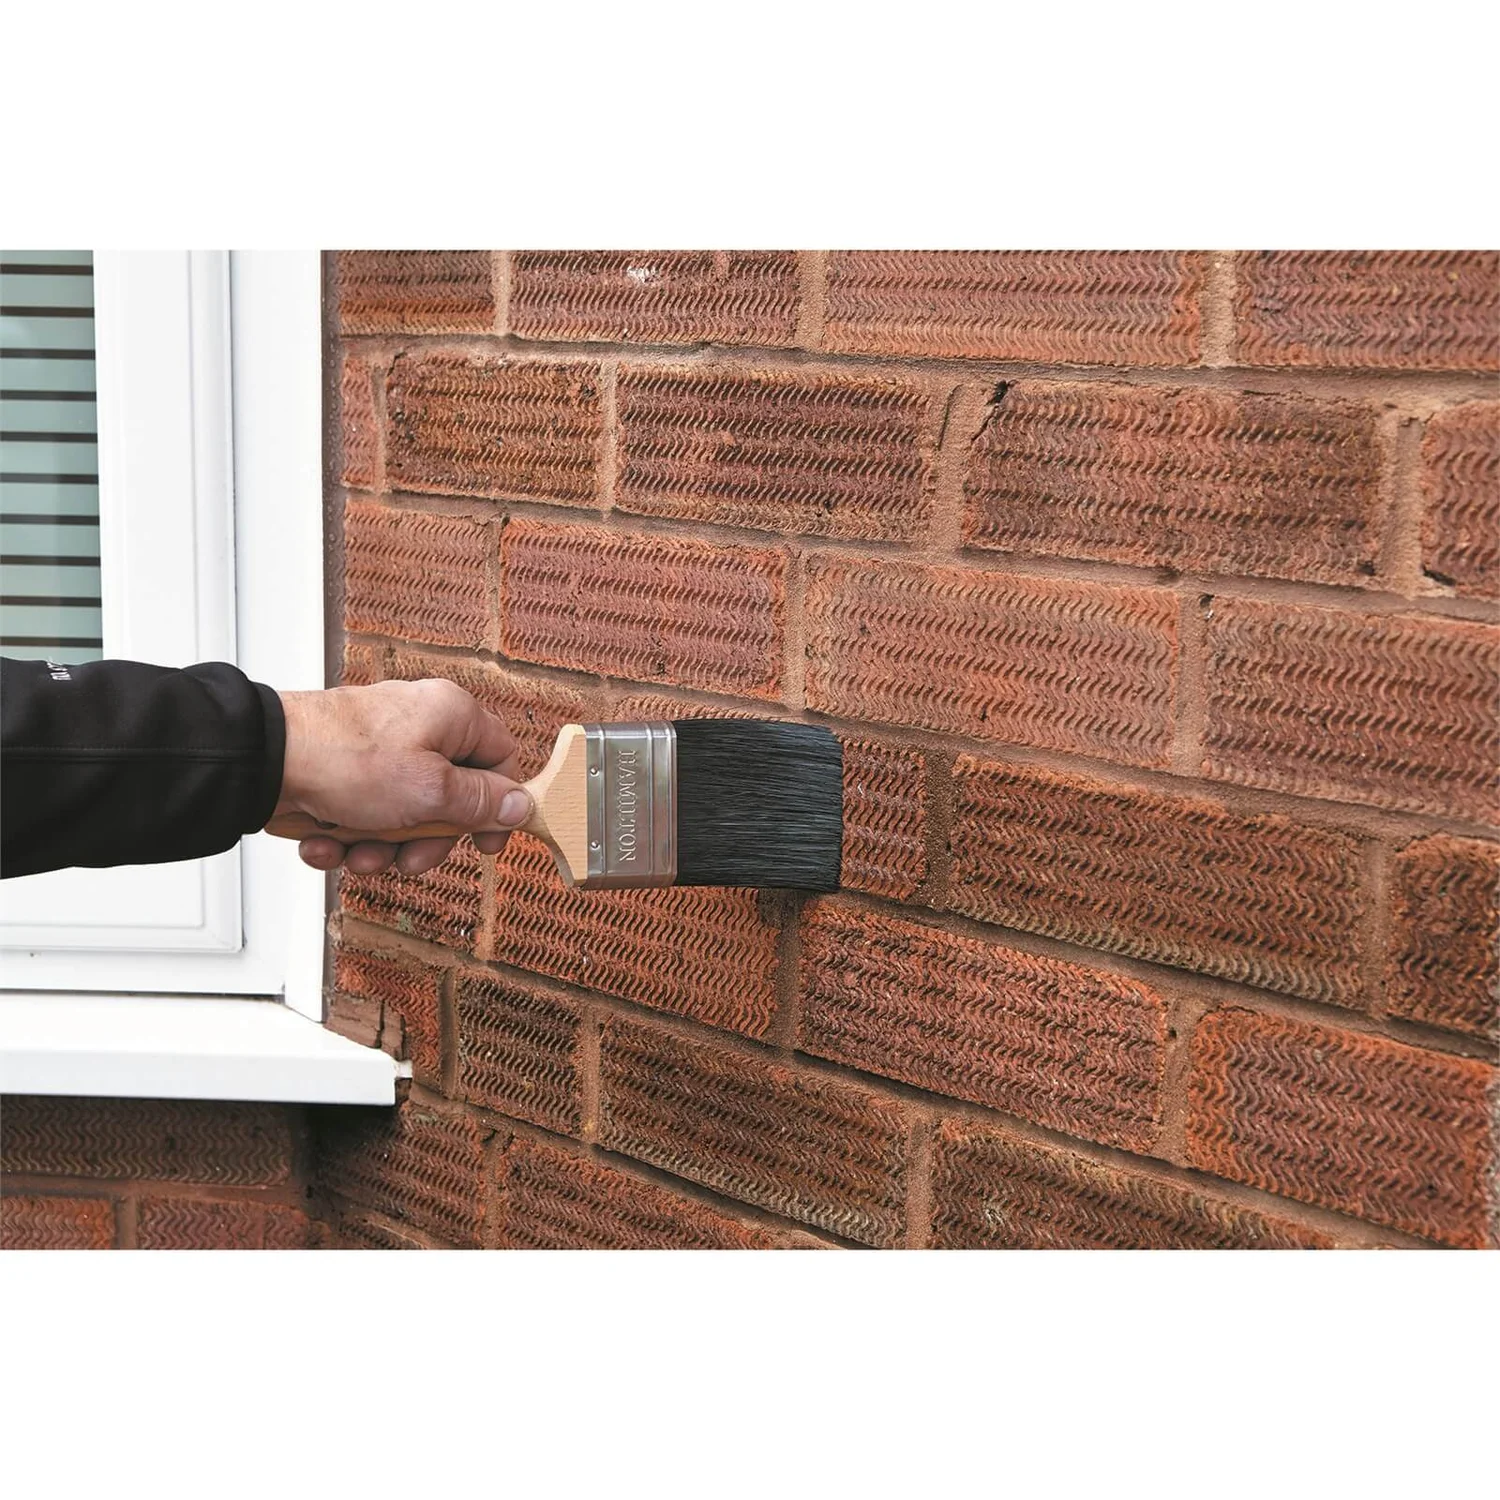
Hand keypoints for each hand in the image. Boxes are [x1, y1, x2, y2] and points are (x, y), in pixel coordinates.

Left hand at [272, 679, 531, 875]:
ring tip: (355, 851)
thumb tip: (522, 805)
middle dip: (425, 839)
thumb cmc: (346, 761)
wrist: (263, 761)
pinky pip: (365, 813)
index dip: (499, 806)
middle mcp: (419, 726)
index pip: (501, 758)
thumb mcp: (431, 792)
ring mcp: (380, 749)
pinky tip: (324, 840)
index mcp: (451, 716)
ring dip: (381, 846)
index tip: (487, 843)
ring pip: (404, 814)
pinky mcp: (346, 771)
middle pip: (450, 797)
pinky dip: (347, 836)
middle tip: (408, 858)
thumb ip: (481, 802)